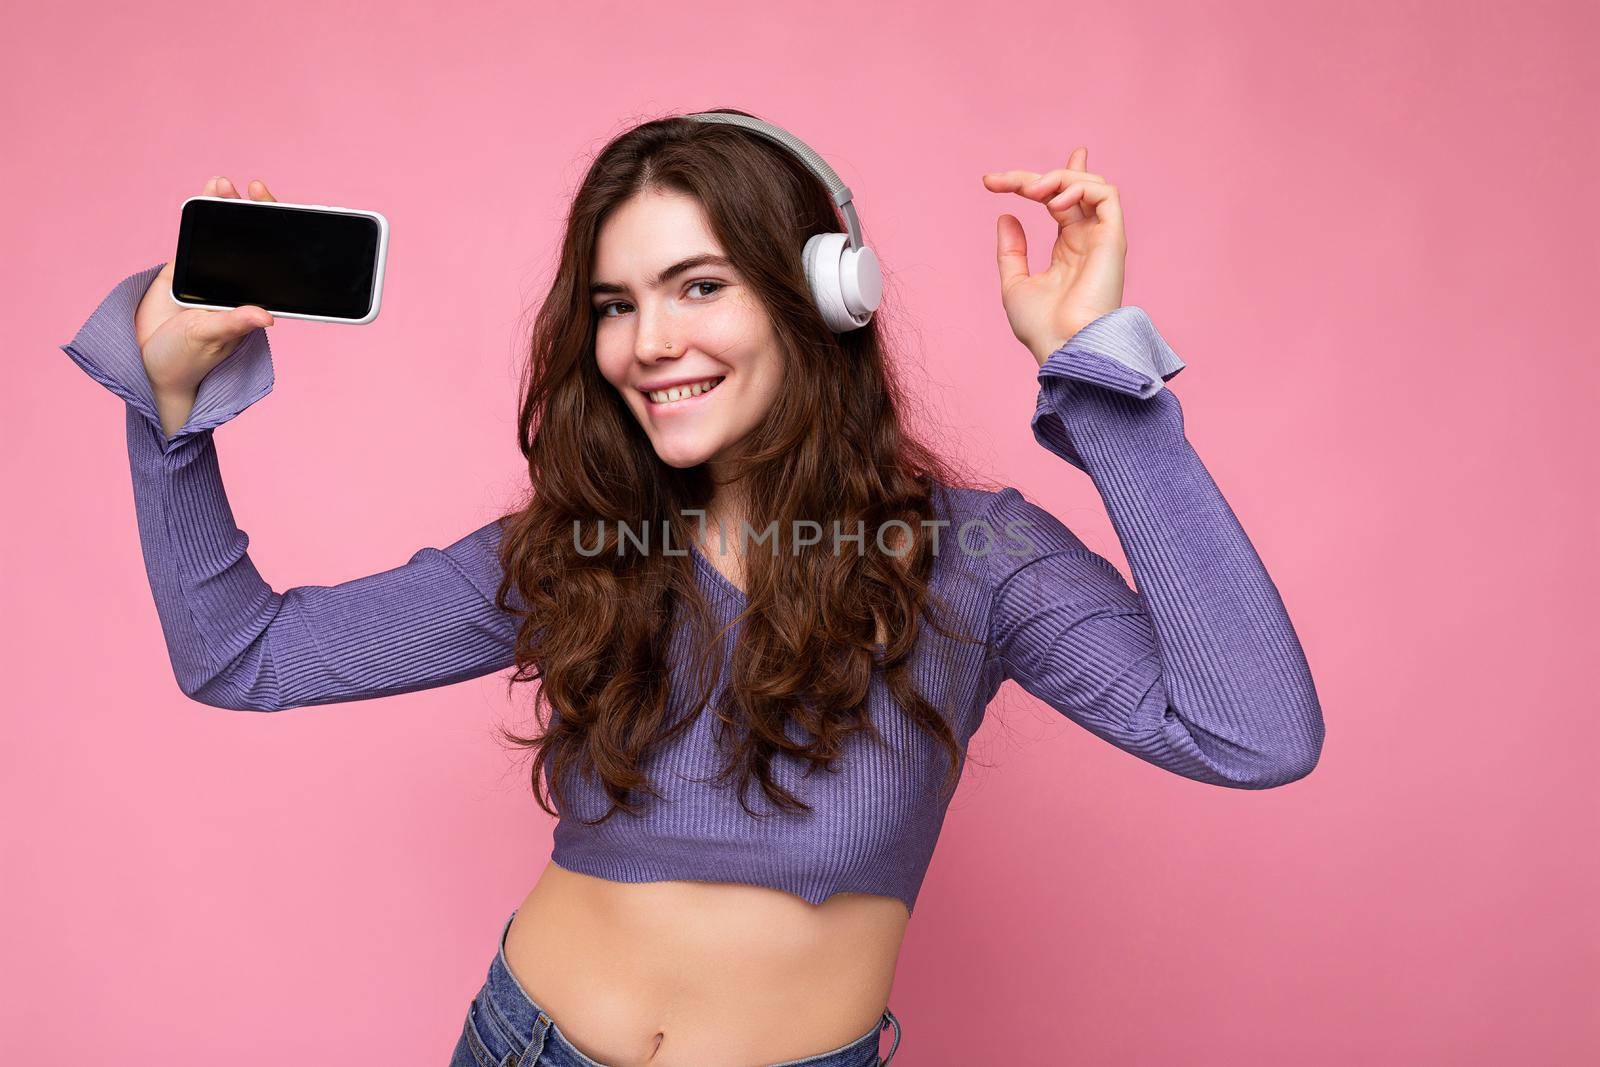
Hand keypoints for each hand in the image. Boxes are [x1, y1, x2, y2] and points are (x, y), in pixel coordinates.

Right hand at [138, 177, 277, 407]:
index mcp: (252, 303)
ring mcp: (210, 273)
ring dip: (224, 208)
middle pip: (252, 244)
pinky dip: (199, 216)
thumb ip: (234, 323)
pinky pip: (193, 237)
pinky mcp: (183, 268)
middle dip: (254, 216)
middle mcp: (236, 285)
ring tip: (224, 185)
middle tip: (254, 191)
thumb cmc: (187, 359)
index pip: (273, 266)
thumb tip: (267, 317)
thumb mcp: (211, 338)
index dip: (282, 243)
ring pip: (223, 236)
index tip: (285, 219)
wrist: (147, 363)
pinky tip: (206, 194)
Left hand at [982, 146, 1126, 366]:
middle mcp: (1088, 239)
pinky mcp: (1113, 238)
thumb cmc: (1042, 328)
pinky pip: (1106, 194)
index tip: (994, 180)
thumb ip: (1011, 250)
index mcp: (1068, 248)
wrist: (1064, 346)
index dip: (1042, 178)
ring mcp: (1101, 237)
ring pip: (1091, 184)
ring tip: (1029, 192)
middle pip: (1071, 187)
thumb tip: (1006, 215)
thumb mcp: (1015, 283)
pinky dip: (1079, 188)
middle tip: (1001, 182)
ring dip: (1058, 178)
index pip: (1062, 199)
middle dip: (1036, 176)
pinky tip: (1053, 204)